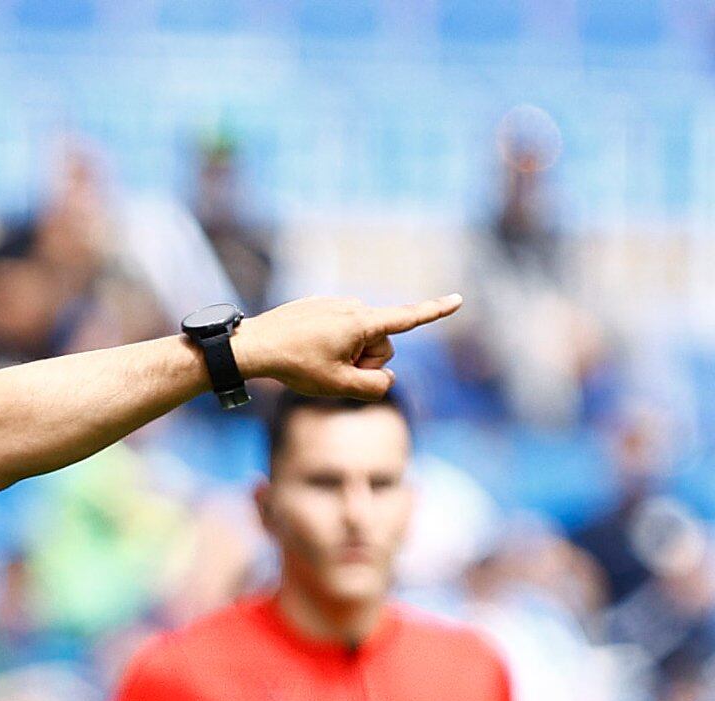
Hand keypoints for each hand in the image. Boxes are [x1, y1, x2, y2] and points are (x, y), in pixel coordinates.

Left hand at [232, 294, 462, 401]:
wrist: (255, 345)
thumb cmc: (296, 365)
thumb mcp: (338, 385)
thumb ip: (374, 386)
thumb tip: (386, 378)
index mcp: (363, 323)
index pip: (408, 318)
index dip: (435, 311)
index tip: (459, 299)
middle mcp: (354, 307)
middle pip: (380, 344)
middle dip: (365, 361)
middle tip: (333, 369)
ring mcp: (337, 305)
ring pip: (359, 339)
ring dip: (347, 354)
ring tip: (315, 358)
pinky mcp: (323, 307)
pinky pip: (340, 332)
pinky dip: (331, 344)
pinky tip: (307, 348)